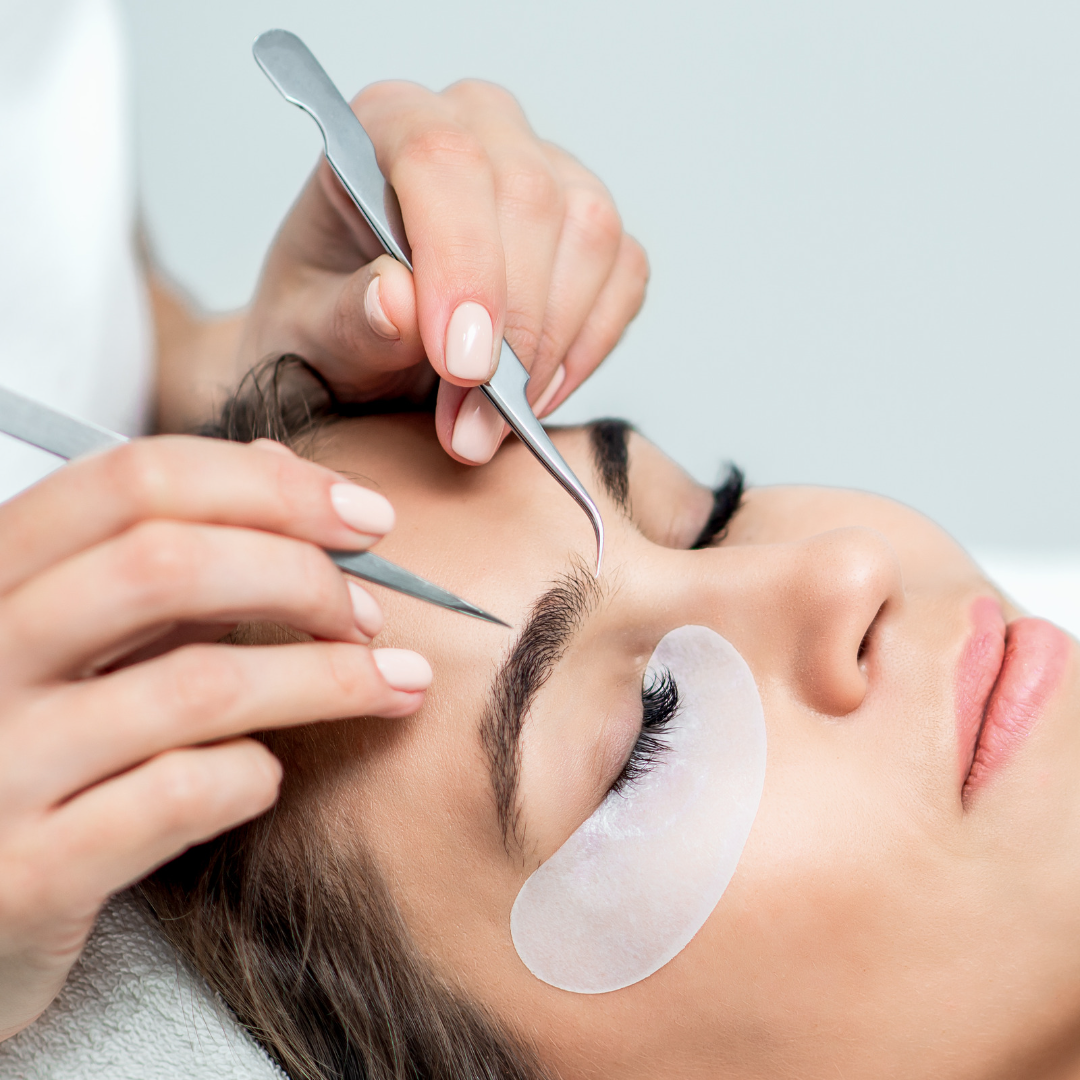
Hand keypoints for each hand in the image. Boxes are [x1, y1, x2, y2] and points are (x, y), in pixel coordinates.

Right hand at [0, 437, 429, 1040]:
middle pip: (167, 566)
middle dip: (303, 578)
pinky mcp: (28, 874)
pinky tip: (265, 774)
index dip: (273, 489)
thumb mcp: (91, 630)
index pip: (135, 481)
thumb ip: (174, 551)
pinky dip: (253, 775)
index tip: (366, 519)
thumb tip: (285, 466)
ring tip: (391, 683)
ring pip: (197, 685)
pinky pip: (180, 796)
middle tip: (369, 615)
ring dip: (326, 679)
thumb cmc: (40, 744)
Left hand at [239, 79, 648, 463]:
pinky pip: (624, 276)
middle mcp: (477, 127)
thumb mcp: (309, 335)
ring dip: (548, 349)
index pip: (443, 159)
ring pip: (589, 235)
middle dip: (508, 331)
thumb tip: (400, 304)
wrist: (362, 349)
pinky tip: (532, 396)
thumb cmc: (331, 324)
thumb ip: (347, 318)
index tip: (461, 366)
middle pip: (528, 197)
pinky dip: (586, 350)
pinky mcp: (593, 228)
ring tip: (488, 425)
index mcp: (387, 123)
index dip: (462, 264)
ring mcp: (548, 170)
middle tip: (468, 428)